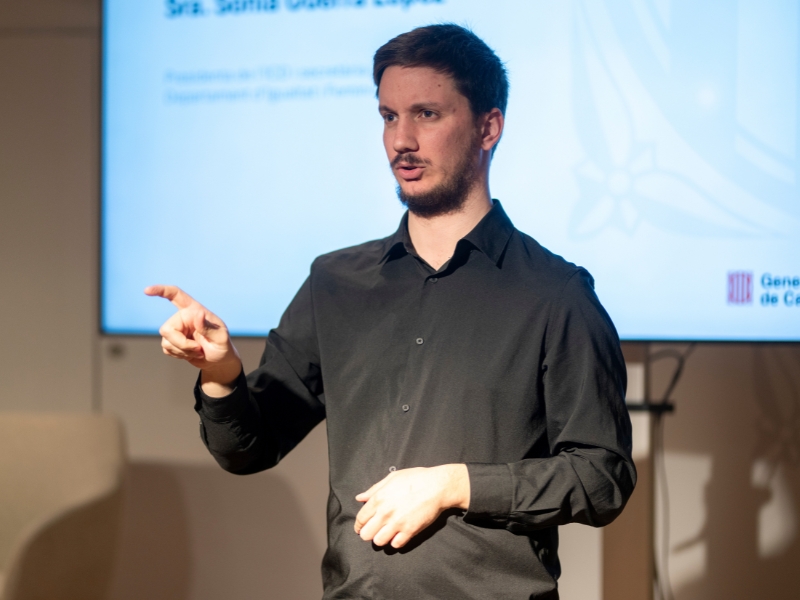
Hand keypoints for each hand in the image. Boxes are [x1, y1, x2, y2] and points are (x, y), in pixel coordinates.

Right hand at [144, 285, 241, 394]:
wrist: (218, 361)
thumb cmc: (222, 347)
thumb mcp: (220, 338)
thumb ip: (208, 328)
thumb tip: (198, 314)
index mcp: (194, 310)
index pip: (176, 295)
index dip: (161, 290)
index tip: (147, 291)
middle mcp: (182, 317)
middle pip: (167, 329)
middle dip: (181, 344)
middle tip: (199, 350)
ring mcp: (176, 329)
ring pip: (166, 341)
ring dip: (182, 351)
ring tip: (198, 352)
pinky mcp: (172, 341)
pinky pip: (167, 349)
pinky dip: (179, 355)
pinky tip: (191, 354)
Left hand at [354, 464, 469, 548]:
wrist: (437, 486)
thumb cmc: (415, 478)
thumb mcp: (392, 478)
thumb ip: (374, 489)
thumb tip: (360, 498)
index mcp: (378, 498)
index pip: (360, 519)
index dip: (359, 525)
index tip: (361, 527)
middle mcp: (385, 513)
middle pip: (366, 534)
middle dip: (368, 533)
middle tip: (373, 531)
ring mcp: (397, 523)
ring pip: (378, 542)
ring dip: (381, 539)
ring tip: (386, 533)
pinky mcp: (410, 531)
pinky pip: (396, 545)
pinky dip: (395, 542)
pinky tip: (398, 535)